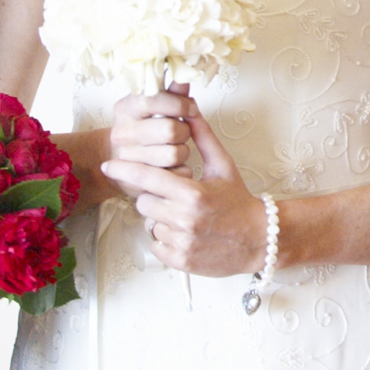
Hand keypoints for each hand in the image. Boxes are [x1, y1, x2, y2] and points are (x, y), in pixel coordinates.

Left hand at [102, 99, 262, 275]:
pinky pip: (156, 244)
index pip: (148, 178)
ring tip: (185, 218)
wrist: (260, 239)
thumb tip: (189, 109)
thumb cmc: (239, 201)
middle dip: (153, 197)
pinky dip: (166, 239)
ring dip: (161, 219)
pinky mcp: (180, 261)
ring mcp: (182, 242)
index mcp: (193, 194)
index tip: (109, 165)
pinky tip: (186, 234)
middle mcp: (184, 219)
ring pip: (149, 224)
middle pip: (143, 202)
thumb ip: (202, 136)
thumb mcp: (223, 165)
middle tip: (174, 198)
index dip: (125, 169)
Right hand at [108, 83, 201, 196]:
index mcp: (125, 109)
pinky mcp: (140, 181)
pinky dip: (183, 169)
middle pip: (170, 130)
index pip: (155, 100)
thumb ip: (171, 93)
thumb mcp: (151, 108)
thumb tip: (186, 76)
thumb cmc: (141, 129)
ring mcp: (128, 159)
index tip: (190, 108)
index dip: (179, 104)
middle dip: (184, 131)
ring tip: (175, 148)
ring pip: (175, 153)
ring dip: (184, 151)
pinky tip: (173, 166)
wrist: (117, 162)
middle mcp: (121, 133)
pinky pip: (178, 172)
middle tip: (181, 132)